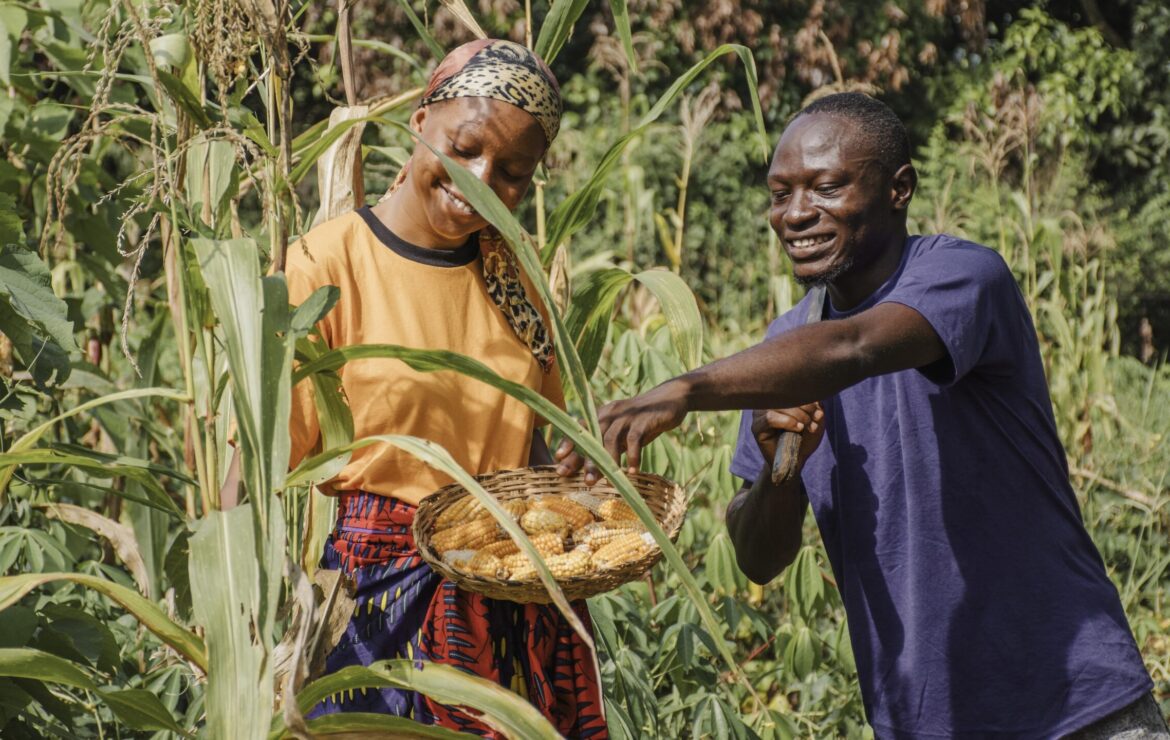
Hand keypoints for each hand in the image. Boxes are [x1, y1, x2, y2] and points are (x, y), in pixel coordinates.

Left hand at [555, 380, 690, 483]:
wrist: (669, 399)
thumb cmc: (642, 421)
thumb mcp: (622, 431)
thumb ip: (608, 445)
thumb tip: (589, 469)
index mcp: (602, 415)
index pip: (580, 428)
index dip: (569, 442)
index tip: (559, 459)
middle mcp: (610, 413)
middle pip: (593, 437)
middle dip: (585, 459)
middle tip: (583, 479)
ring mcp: (627, 415)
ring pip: (611, 439)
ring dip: (607, 462)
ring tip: (605, 482)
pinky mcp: (644, 419)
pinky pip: (635, 439)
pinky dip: (633, 456)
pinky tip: (632, 472)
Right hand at [751, 402, 824, 472]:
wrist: (796, 461)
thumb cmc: (804, 439)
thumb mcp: (814, 420)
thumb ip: (815, 406)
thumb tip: (815, 398)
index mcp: (779, 397)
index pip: (793, 388)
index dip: (808, 398)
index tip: (820, 413)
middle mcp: (767, 402)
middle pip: (786, 395)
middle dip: (805, 408)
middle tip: (815, 420)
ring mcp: (759, 414)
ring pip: (779, 405)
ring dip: (798, 415)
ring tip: (806, 426)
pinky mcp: (756, 427)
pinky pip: (770, 418)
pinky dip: (787, 422)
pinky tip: (797, 428)